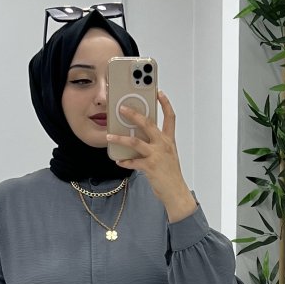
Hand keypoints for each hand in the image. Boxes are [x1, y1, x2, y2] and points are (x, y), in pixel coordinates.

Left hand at [105, 89, 197, 219]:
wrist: (175, 191)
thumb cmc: (170, 173)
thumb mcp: (167, 154)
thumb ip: (156, 143)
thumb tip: (139, 136)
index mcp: (169, 140)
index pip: (170, 117)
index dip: (165, 103)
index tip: (159, 92)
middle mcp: (164, 144)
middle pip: (148, 123)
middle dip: (134, 114)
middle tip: (122, 108)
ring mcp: (157, 155)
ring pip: (135, 141)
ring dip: (120, 138)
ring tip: (109, 135)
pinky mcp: (150, 167)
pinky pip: (133, 162)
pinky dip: (124, 161)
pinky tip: (118, 160)